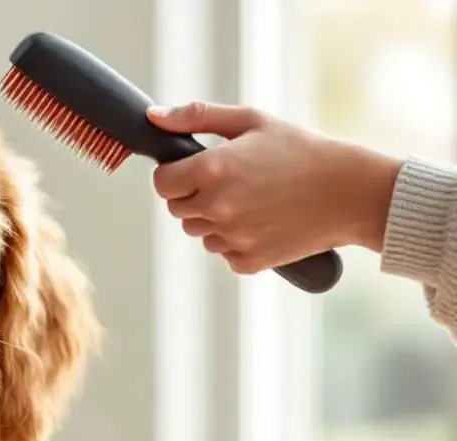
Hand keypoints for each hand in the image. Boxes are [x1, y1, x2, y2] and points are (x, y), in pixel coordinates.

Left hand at [146, 102, 401, 273]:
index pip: (162, 183)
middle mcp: (216, 206)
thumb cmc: (302, 151)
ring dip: (214, 219)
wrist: (350, 192)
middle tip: (231, 182)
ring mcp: (231, 237)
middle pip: (177, 210)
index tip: (193, 170)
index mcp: (212, 170)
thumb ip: (197, 117)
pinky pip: (223, 252)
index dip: (174, 175)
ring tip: (251, 200)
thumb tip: (154, 117)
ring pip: (199, 232)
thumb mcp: (251, 121)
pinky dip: (236, 241)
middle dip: (194, 196)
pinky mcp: (247, 261)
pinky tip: (262, 221)